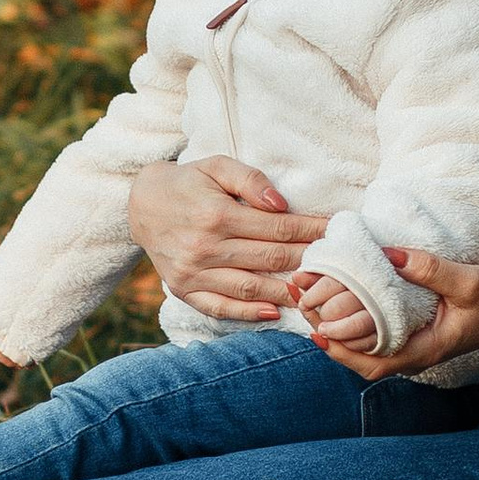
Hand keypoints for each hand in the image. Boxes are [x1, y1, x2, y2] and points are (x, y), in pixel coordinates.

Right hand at [127, 155, 324, 323]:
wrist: (141, 204)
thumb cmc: (188, 182)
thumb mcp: (217, 166)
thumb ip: (251, 180)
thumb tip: (281, 205)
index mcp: (217, 215)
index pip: (278, 228)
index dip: (311, 230)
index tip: (335, 233)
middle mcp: (205, 247)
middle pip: (270, 259)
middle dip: (308, 260)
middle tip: (336, 265)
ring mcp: (193, 273)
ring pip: (251, 288)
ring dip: (286, 292)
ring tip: (315, 292)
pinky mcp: (183, 289)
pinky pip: (220, 307)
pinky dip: (248, 313)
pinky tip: (275, 312)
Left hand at [298, 250, 478, 380]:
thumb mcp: (469, 281)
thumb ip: (431, 270)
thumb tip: (389, 255)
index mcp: (423, 351)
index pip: (371, 362)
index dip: (340, 348)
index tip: (316, 327)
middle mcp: (412, 354)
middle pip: (358, 355)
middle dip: (326, 331)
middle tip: (301, 300)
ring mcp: (410, 345)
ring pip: (362, 345)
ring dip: (334, 324)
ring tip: (308, 297)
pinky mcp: (410, 331)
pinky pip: (373, 332)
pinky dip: (350, 319)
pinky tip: (336, 298)